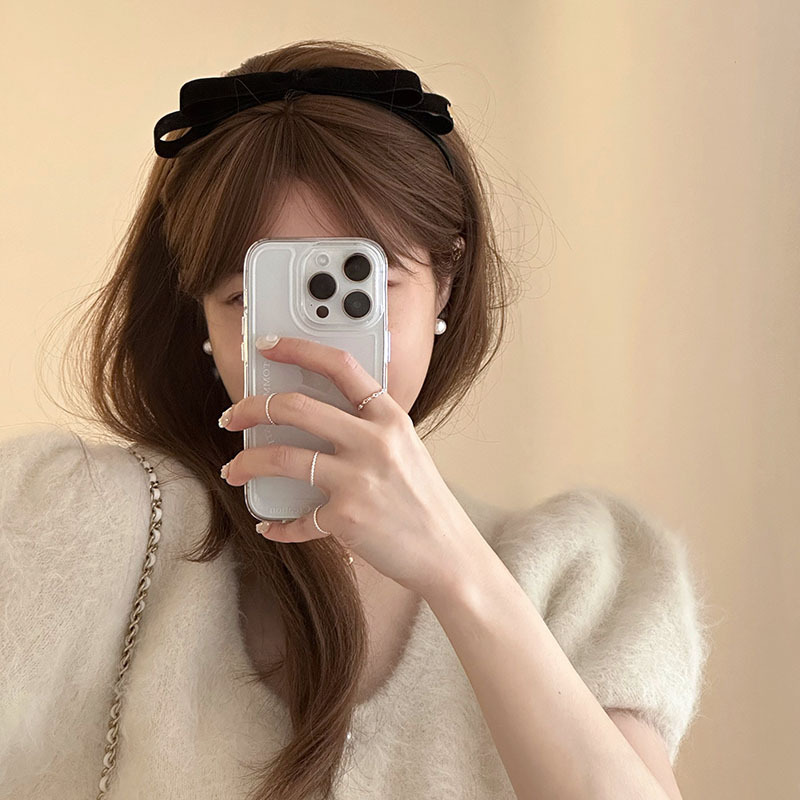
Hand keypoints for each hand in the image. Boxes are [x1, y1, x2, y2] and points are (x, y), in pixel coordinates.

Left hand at [218, 334, 479, 597]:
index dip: (298, 349)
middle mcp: (374, 442)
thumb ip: (371, 426)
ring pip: (283, 458)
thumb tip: (321, 411)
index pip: (340, 366)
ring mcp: (360, 479)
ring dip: (247, 463)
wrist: (447, 553)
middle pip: (296, 407)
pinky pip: (297, 519)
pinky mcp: (347, 518)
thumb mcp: (406, 448)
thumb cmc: (423, 500)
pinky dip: (278, 525)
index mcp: (390, 417)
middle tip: (232, 416)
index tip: (268, 347)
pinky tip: (271, 525)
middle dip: (252, 407)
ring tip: (233, 470)